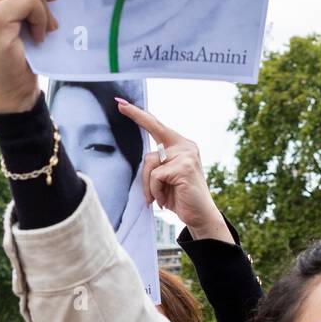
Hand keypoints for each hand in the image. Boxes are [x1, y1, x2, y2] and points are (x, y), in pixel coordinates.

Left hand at [115, 102, 229, 241]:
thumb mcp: (165, 177)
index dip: (140, 115)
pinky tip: (164, 201)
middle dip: (137, 116)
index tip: (122, 104)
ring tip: (158, 198)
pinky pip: (156, 176)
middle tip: (120, 105)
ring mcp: (186, 155)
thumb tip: (142, 157)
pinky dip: (155, 191)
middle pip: (153, 130)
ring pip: (149, 162)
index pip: (158, 126)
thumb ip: (157, 163)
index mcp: (181, 146)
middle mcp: (186, 146)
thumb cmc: (180, 197)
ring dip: (149, 184)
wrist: (200, 216)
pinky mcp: (184, 167)